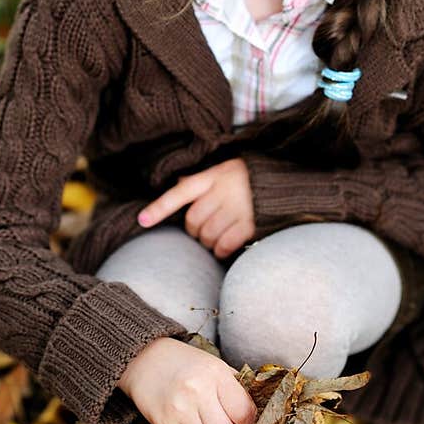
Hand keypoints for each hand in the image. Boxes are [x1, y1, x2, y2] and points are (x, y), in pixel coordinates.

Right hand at [117, 336, 256, 423]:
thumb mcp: (214, 366)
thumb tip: (256, 416)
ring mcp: (180, 409)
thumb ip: (235, 388)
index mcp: (216, 375)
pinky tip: (189, 423)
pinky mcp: (164, 423)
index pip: (244, 413)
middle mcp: (198, 392)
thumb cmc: (184, 363)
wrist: (144, 359)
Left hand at [137, 159, 254, 259]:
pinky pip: (225, 244)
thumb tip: (174, 184)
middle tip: (205, 229)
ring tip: (217, 237)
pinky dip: (222, 250)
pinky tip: (225, 247)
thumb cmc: (244, 181)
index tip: (142, 220)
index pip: (181, 192)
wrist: (281, 185)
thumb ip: (199, 181)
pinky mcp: (251, 224)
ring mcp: (239, 207)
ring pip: (207, 235)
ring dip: (208, 242)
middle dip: (195, 230)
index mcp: (213, 175)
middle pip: (193, 220)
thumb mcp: (221, 172)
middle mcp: (224, 189)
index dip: (160, 207)